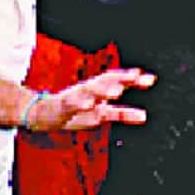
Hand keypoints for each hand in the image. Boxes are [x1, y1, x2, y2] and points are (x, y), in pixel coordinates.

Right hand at [24, 68, 156, 131]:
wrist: (44, 115)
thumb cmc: (75, 112)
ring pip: (90, 90)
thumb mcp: (102, 114)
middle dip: (121, 79)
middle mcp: (88, 89)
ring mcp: (76, 96)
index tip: (149, 79)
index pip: (116, 79)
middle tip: (137, 78)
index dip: (131, 78)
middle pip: (106, 80)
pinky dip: (81, 104)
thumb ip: (122, 113)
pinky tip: (90, 105)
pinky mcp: (64, 107)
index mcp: (98, 89)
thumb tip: (144, 116)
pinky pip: (72, 104)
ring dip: (103, 90)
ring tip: (117, 92)